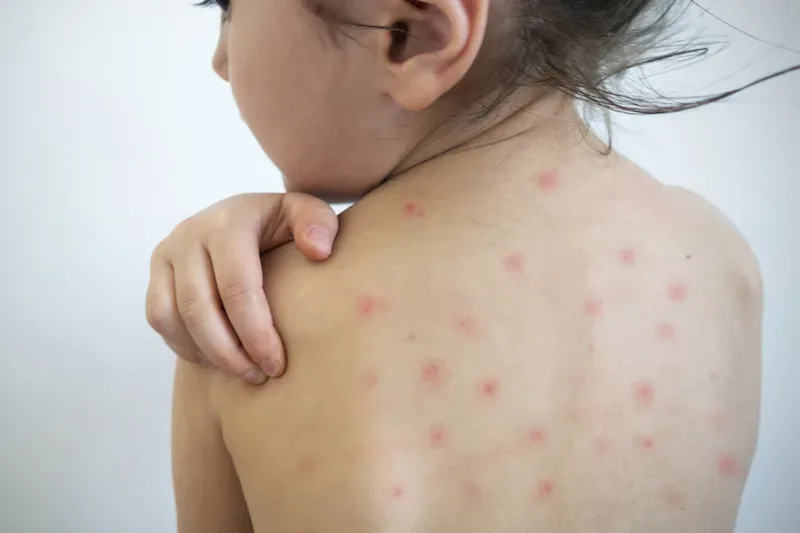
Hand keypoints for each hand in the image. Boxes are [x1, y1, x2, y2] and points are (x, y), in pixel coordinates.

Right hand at [146, 193, 338, 383]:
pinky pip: (159, 319)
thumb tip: (318, 252)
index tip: (277, 364)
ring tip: (242, 372)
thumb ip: (319, 223)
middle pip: (199, 307)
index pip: (236, 288)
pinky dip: (185, 345)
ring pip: (171, 317)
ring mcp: (166, 254)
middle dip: (229, 352)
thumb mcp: (307, 214)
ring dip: (205, 353)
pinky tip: (219, 359)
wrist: (246, 216)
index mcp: (228, 223)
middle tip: (260, 376)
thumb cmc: (283, 225)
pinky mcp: (156, 274)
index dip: (256, 333)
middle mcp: (189, 234)